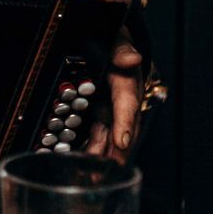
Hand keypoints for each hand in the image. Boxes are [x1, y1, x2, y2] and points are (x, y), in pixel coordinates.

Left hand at [85, 33, 144, 162]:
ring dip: (102, 156)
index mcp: (126, 80)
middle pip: (121, 128)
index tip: (122, 141)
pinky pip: (96, 133)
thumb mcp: (114, 37)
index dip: (125, 122)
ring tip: (94, 176)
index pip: (128, 102)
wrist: (100, 38)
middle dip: (115, 152)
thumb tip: (131, 58)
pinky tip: (81, 164)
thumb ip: (120, 47)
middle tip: (108, 172)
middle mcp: (120, 98)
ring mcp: (108, 107)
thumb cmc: (109, 38)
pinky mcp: (96, 112)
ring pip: (108, 135)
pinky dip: (91, 149)